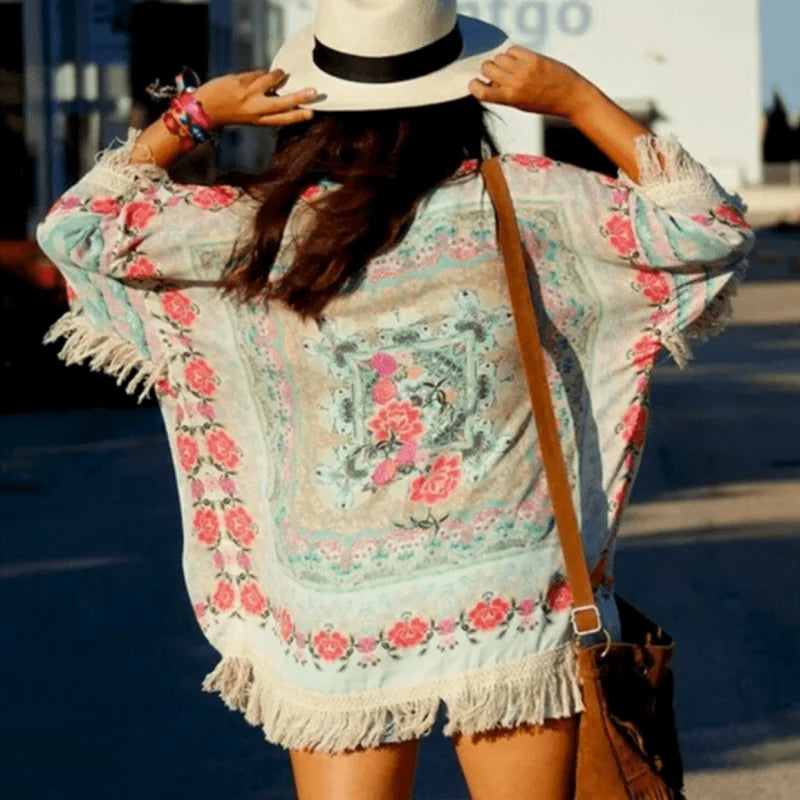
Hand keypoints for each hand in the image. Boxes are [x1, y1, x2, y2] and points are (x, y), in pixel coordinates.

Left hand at [194, 69, 316, 129]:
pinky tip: (256, 77)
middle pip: (282, 102)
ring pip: (271, 80)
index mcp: (260, 120)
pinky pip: (257, 73)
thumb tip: (281, 88)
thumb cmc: (231, 111)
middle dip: (300, 97)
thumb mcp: (251, 115)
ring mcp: (248, 94)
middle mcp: (256, 108)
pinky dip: (260, 74)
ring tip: (280, 75)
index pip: (283, 119)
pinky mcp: (241, 81)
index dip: (298, 116)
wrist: (205, 108)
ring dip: (277, 75)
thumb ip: (266, 104)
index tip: (311, 113)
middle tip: (314, 92)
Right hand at [469, 46, 595, 120]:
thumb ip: (504, 94)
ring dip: (501, 60)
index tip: (475, 83)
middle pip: (488, 67)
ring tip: (512, 66)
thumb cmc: (545, 103)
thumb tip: (490, 82)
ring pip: (499, 57)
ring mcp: (524, 70)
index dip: (474, 86)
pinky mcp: (534, 59)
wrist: (570, 97)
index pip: (482, 92)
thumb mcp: (521, 105)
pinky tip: (520, 59)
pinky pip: (513, 50)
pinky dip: (513, 53)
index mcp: (510, 99)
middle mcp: (515, 84)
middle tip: (498, 73)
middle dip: (489, 69)